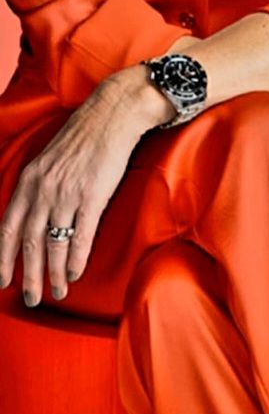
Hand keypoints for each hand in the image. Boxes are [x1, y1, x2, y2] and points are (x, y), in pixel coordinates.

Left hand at [0, 78, 147, 306]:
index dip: (3, 257)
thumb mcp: (48, 160)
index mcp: (29, 179)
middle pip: (29, 241)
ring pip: (54, 243)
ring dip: (53, 273)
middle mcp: (43, 188)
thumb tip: (32, 217)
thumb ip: (37, 187)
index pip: (8, 227)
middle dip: (28, 275)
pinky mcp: (92, 195)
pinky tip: (74, 273)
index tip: (1, 280)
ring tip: (58, 291)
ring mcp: (67, 192)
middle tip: (31, 298)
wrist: (111, 115)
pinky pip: (81, 236)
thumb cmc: (82, 137)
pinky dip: (75, 259)